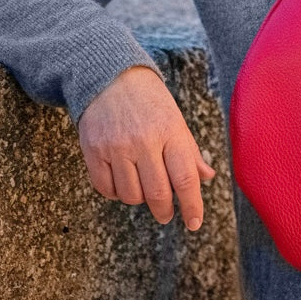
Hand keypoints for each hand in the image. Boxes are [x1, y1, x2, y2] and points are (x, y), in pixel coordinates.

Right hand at [77, 65, 216, 229]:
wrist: (110, 76)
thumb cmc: (150, 100)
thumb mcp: (176, 119)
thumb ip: (190, 150)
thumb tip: (207, 177)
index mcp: (170, 132)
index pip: (185, 178)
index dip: (192, 206)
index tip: (194, 223)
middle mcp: (144, 141)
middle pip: (158, 193)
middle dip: (164, 211)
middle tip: (166, 215)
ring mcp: (116, 147)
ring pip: (131, 195)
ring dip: (139, 199)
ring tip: (142, 187)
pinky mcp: (93, 150)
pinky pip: (105, 188)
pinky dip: (115, 193)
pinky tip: (122, 182)